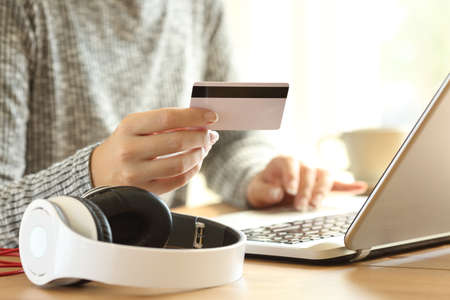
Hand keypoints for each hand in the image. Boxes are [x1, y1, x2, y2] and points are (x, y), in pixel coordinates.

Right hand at [91, 107, 218, 194]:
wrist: (100, 170)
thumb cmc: (126, 143)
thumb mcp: (137, 126)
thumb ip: (167, 122)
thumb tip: (203, 123)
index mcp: (129, 126)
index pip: (167, 118)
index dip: (194, 116)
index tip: (211, 116)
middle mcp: (129, 150)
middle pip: (177, 142)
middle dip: (200, 137)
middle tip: (209, 135)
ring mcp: (134, 173)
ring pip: (179, 164)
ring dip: (198, 155)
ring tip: (203, 149)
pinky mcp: (142, 191)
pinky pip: (177, 181)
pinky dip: (192, 170)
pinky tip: (195, 163)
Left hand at [246, 156, 366, 209]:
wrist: (269, 188)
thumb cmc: (264, 188)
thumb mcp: (256, 190)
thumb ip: (263, 191)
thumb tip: (277, 192)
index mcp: (284, 161)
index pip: (291, 162)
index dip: (291, 175)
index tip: (289, 189)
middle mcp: (302, 163)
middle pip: (309, 170)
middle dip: (306, 189)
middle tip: (300, 205)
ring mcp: (314, 172)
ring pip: (325, 175)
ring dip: (322, 190)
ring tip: (316, 204)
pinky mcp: (322, 184)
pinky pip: (337, 183)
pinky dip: (349, 186)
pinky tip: (360, 187)